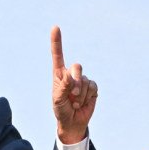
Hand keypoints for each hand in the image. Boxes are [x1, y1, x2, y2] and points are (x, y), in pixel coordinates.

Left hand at [49, 26, 97, 144]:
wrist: (72, 122)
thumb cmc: (61, 110)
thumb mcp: (58, 100)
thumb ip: (62, 87)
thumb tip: (70, 76)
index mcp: (59, 74)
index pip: (58, 55)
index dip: (57, 42)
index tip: (56, 27)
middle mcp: (71, 74)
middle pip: (77, 67)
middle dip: (76, 80)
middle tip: (72, 94)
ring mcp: (83, 80)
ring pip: (85, 81)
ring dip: (80, 95)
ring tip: (75, 103)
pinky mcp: (92, 88)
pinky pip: (93, 87)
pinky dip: (87, 97)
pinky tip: (83, 103)